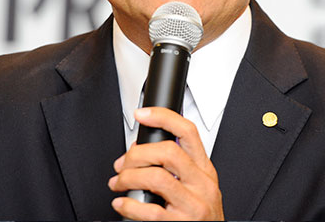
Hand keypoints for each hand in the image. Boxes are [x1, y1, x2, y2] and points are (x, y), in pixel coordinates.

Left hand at [108, 107, 224, 220]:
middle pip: (168, 151)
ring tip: (119, 183)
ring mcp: (194, 205)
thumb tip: (141, 150)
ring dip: (129, 178)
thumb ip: (176, 168)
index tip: (142, 114)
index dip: (163, 117)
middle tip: (123, 165)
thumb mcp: (196, 187)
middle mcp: (202, 185)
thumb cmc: (199, 218)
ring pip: (156, 177)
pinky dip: (128, 205)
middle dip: (137, 154)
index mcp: (205, 170)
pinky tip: (122, 204)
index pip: (188, 132)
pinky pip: (150, 210)